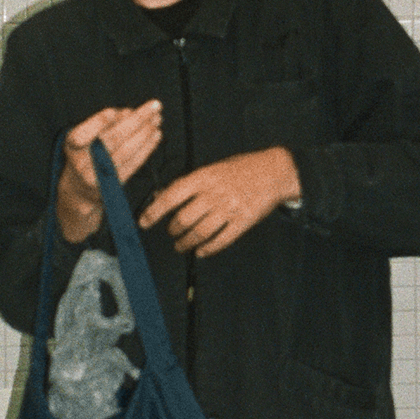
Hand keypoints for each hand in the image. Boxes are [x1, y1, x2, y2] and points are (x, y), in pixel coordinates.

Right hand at [56, 100, 162, 242]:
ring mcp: (99, 176)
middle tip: (155, 106)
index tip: (114, 111)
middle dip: (136, 120)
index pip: (81, 135)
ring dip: (146, 133)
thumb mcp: (84, 135)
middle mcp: (82, 163)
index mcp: (71, 146)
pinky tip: (156, 135)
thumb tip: (128, 113)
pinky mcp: (114, 185)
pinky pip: (134, 164)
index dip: (98, 123)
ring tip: (158, 118)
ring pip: (126, 151)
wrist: (80, 189)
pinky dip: (147, 148)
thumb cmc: (84, 153)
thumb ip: (102, 122)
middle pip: (112, 139)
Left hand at [138, 147, 300, 256]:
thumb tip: (167, 197)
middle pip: (184, 219)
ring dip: (186, 243)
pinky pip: (221, 240)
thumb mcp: (214, 168)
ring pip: (199, 233)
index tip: (144, 221)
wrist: (275, 171)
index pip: (171, 196)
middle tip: (171, 233)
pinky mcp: (243, 222)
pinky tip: (201, 251)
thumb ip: (193, 183)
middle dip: (173, 230)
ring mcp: (229, 209)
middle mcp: (214, 193)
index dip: (154, 211)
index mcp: (204, 177)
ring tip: (181, 246)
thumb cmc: (243, 168)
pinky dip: (208, 249)